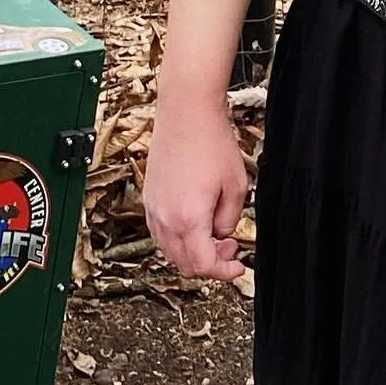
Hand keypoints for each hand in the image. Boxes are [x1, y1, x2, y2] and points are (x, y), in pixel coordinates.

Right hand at [143, 93, 249, 280]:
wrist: (186, 113)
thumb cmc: (211, 142)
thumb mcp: (236, 185)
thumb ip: (229, 219)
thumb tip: (221, 234)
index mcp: (189, 218)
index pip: (203, 265)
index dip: (223, 272)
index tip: (236, 267)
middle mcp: (165, 219)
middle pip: (184, 264)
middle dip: (209, 263)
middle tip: (229, 247)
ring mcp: (153, 209)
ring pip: (170, 250)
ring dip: (193, 251)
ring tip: (214, 231)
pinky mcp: (149, 199)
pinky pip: (161, 232)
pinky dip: (178, 237)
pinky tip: (196, 221)